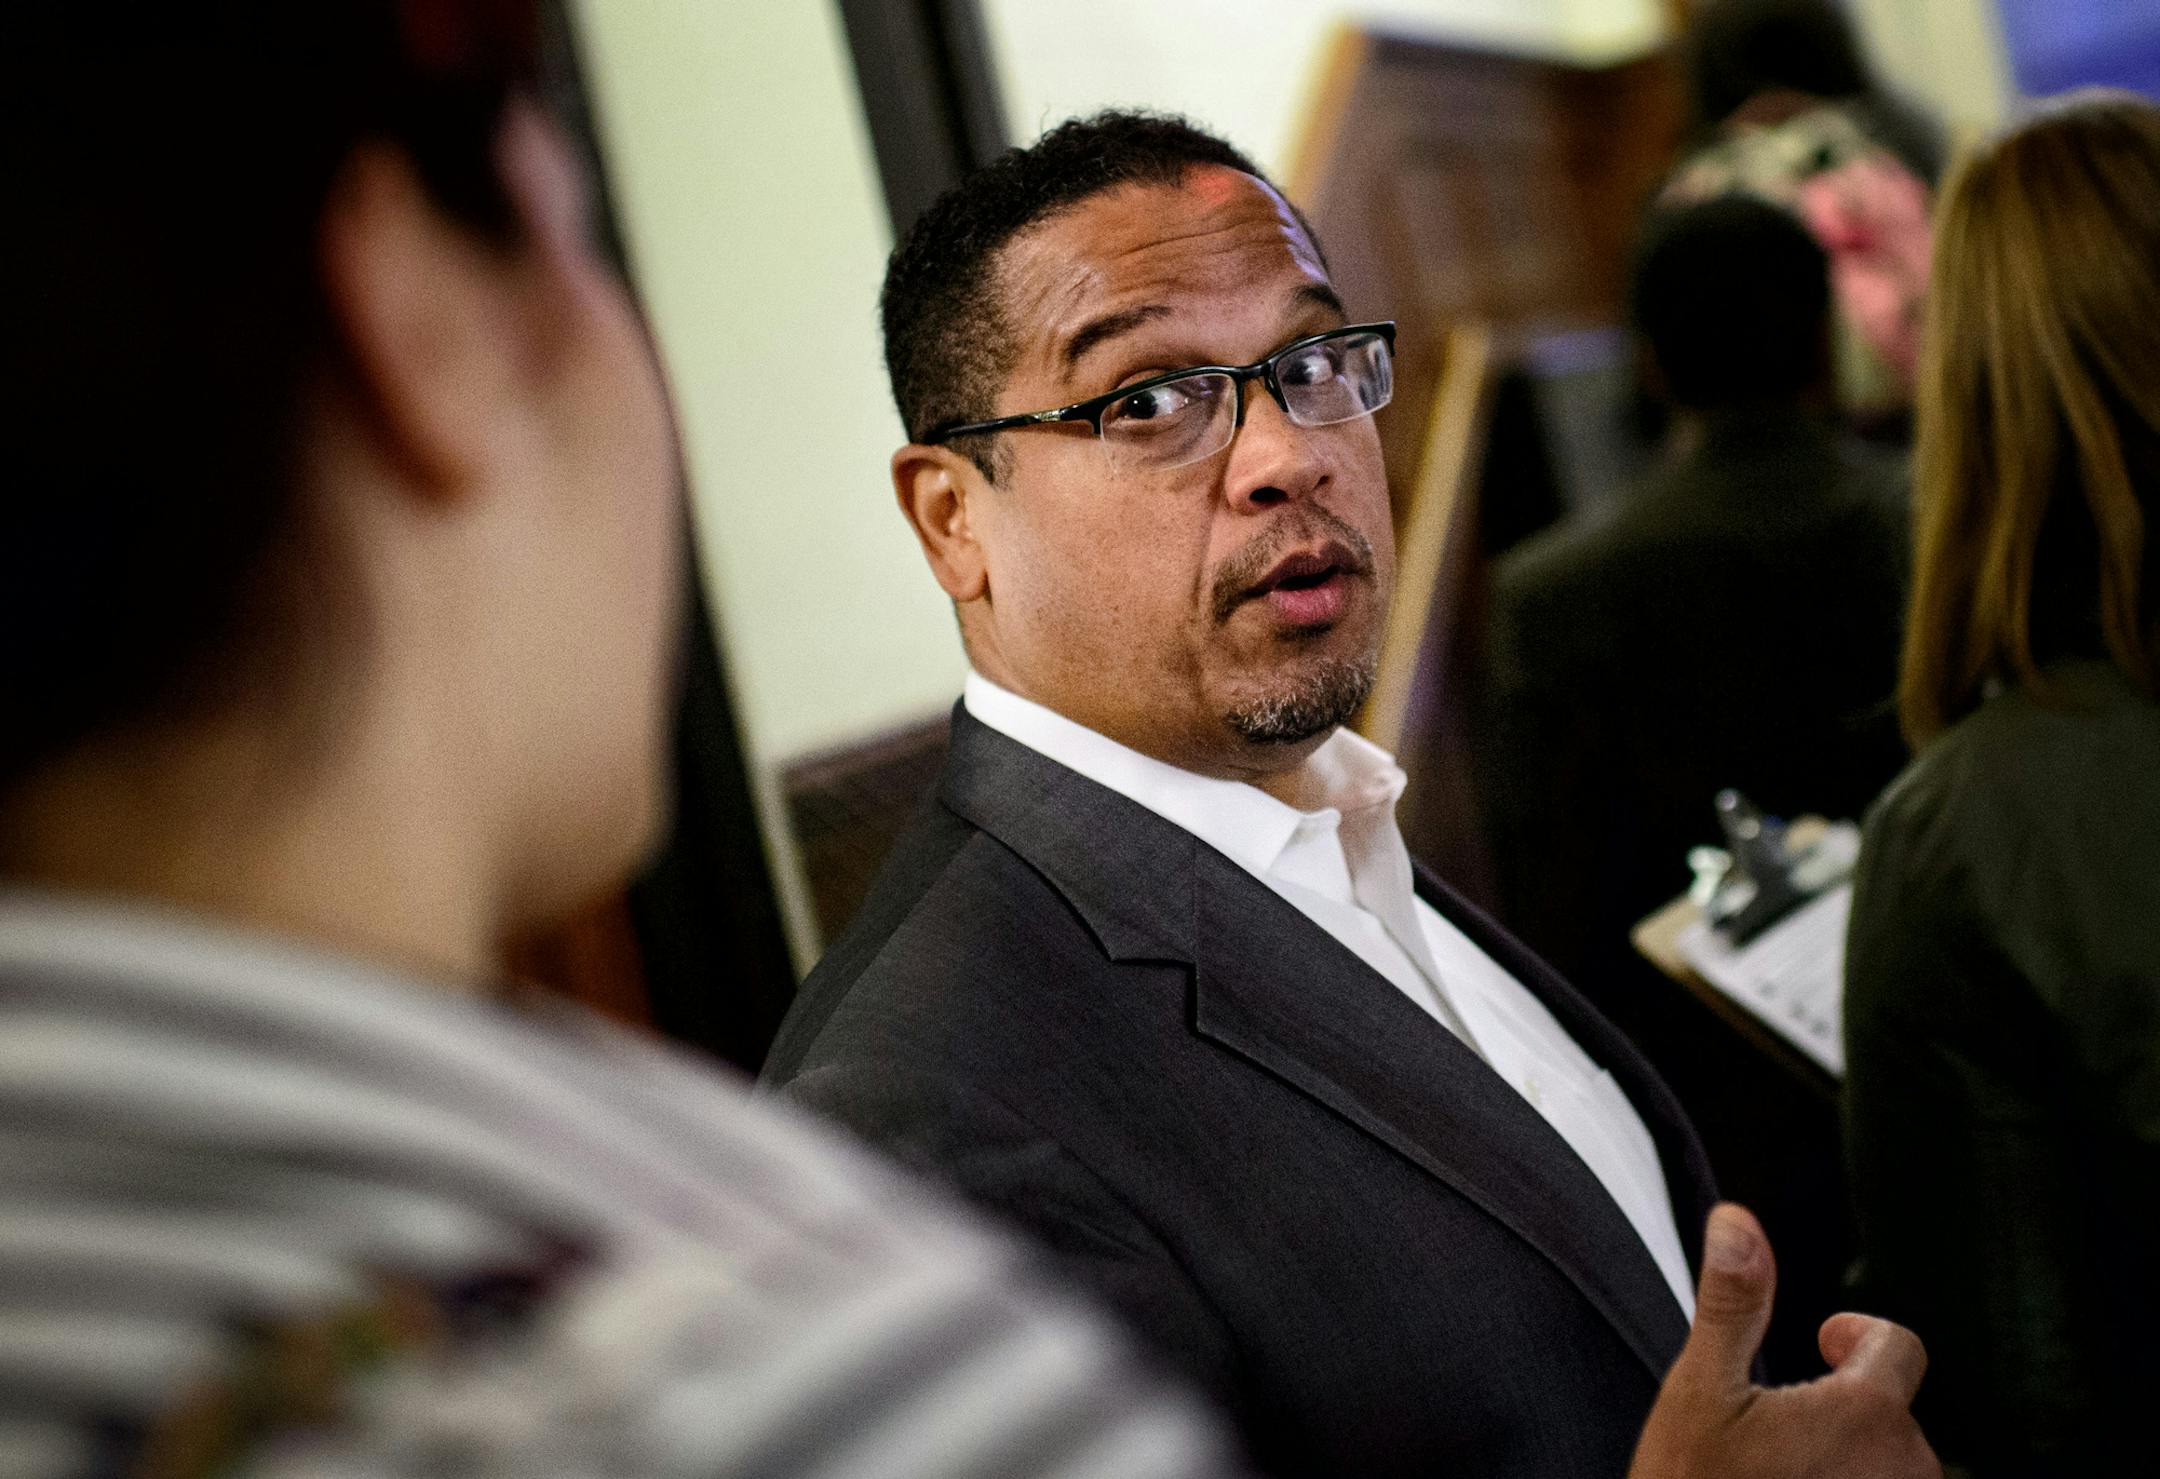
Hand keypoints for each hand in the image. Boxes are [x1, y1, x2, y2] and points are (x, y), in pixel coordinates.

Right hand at [1629, 1204, 1938, 1478]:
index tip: (1818, 1342)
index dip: (1856, 1336)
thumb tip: (1737, 1219)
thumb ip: (1734, 1301)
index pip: (1898, 1347)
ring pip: (1892, 1465)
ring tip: (1781, 1473)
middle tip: (1774, 1428)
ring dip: (1849, 1459)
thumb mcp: (1701, 1391)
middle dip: (1843, 1406)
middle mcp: (1906, 1469)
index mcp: (1865, 1414)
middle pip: (1893, 1411)